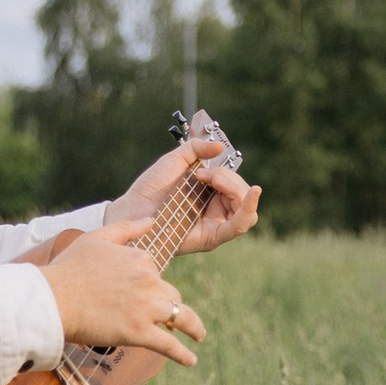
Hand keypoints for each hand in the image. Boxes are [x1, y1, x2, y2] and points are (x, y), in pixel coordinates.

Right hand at [39, 222, 207, 365]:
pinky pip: (169, 345)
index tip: (141, 293)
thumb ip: (127, 228)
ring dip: (193, 327)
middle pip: (171, 295)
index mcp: (141, 258)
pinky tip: (191, 360)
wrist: (51, 299)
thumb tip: (151, 219)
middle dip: (168, 305)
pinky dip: (183, 354)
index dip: (149, 285)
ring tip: (198, 335)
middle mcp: (150, 281)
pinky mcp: (140, 332)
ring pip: (180, 317)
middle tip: (168, 317)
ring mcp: (147, 308)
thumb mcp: (96, 238)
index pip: (155, 273)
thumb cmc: (68, 269)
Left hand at [110, 140, 262, 253]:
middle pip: (242, 194)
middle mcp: (216, 212)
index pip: (236, 185)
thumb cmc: (150, 189)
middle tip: (204, 174)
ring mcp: (216, 226)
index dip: (229, 173)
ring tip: (208, 180)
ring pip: (245, 207)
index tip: (208, 166)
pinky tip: (254, 192)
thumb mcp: (175, 160)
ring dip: (232, 186)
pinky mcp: (212, 237)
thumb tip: (221, 147)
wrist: (131, 209)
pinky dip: (249, 207)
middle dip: (228, 178)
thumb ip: (197, 149)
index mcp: (211, 196)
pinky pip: (240, 225)